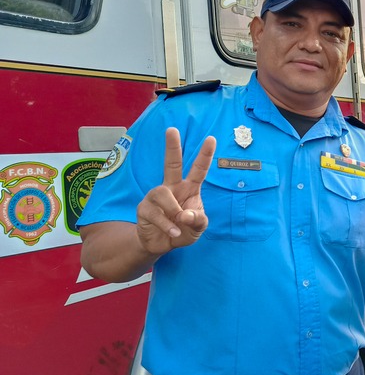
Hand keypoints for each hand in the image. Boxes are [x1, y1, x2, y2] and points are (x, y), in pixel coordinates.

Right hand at [136, 128, 214, 254]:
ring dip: (173, 210)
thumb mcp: (198, 228)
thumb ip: (198, 220)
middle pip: (171, 164)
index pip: (198, 169)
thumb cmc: (183, 230)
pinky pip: (155, 213)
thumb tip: (185, 214)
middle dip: (172, 147)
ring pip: (162, 193)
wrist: (162, 245)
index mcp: (189, 189)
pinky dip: (166, 224)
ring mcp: (156, 197)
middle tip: (172, 129)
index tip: (211, 138)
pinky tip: (173, 232)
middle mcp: (172, 188)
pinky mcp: (144, 208)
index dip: (205, 155)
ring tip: (179, 223)